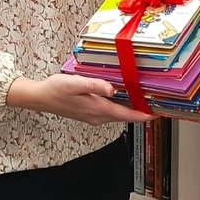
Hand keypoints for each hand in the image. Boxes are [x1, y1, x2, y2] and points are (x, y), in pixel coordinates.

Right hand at [6, 73, 154, 125]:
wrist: (40, 98)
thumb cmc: (56, 89)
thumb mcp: (74, 83)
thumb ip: (94, 85)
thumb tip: (112, 89)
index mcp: (97, 109)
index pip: (126, 114)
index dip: (143, 115)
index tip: (158, 112)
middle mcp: (98, 116)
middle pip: (125, 116)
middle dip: (141, 112)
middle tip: (157, 102)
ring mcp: (94, 117)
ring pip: (118, 115)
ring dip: (132, 110)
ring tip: (145, 100)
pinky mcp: (90, 114)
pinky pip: (110, 112)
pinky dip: (121, 107)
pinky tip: (123, 98)